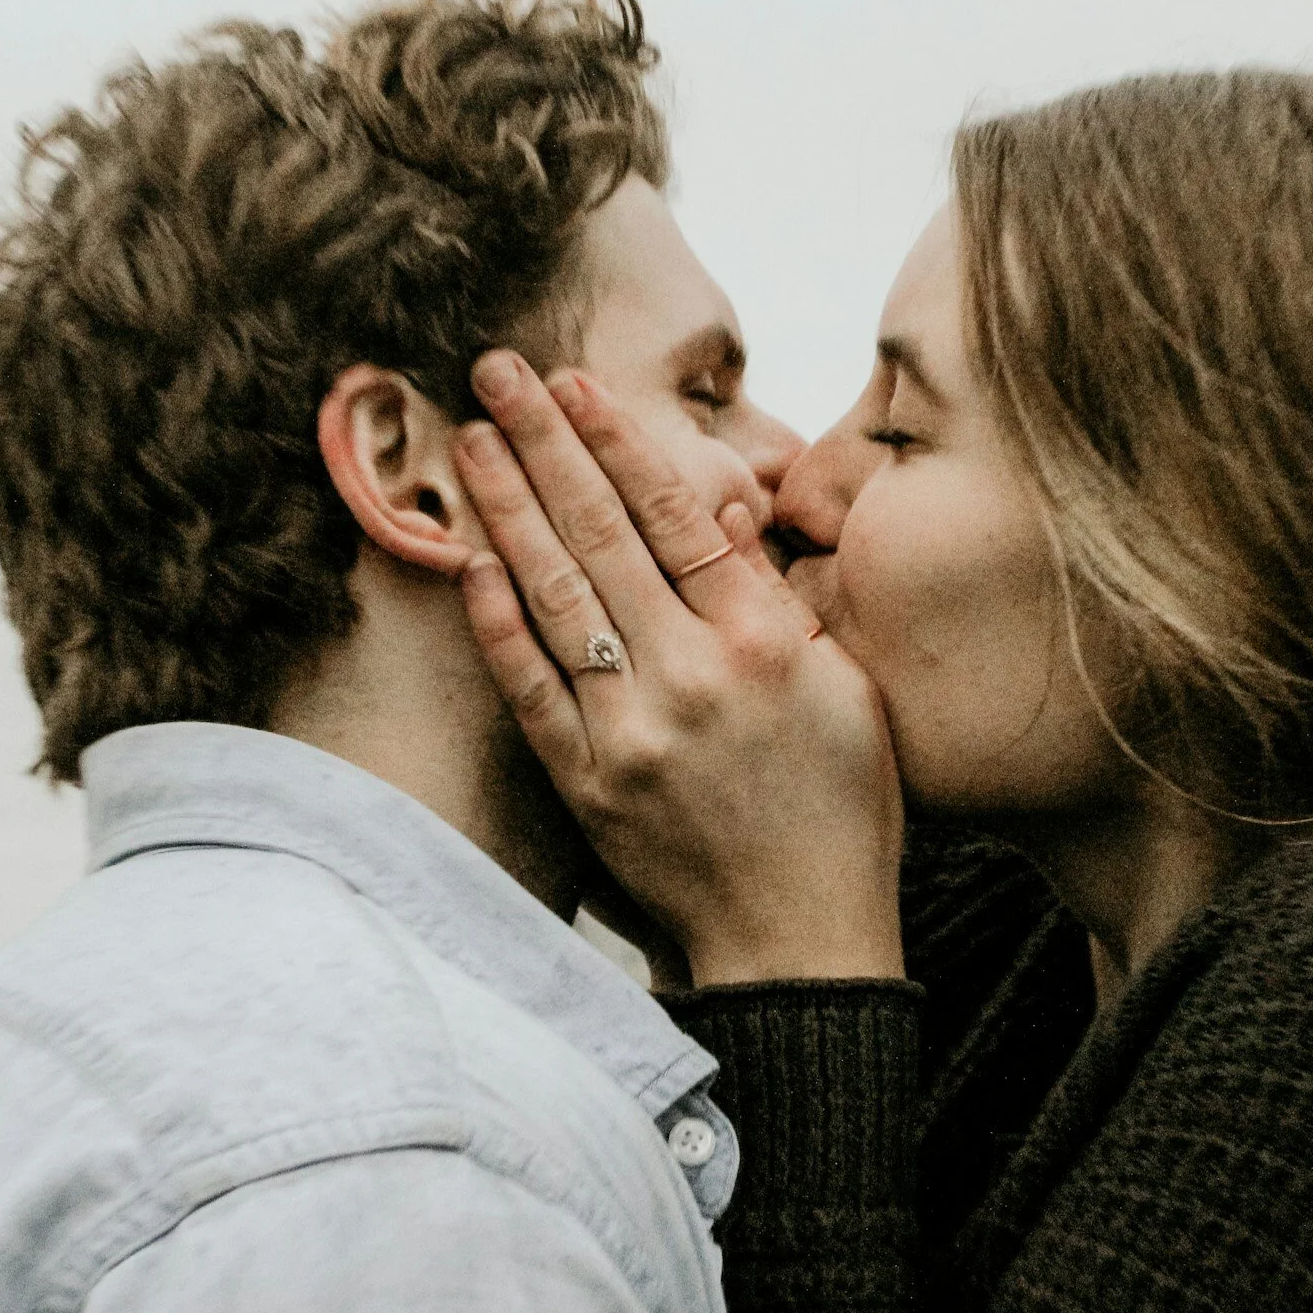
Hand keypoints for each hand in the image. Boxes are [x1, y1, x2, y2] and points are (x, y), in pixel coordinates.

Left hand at [454, 350, 904, 987]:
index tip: (577, 384)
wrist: (798, 940)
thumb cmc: (840, 810)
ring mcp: (630, 731)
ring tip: (469, 440)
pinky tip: (467, 555)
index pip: (676, 516)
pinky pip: (528, 684)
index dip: (620, 443)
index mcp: (764, 643)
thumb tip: (726, 506)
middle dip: (543, 443)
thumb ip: (776, 596)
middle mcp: (692, 677)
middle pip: (601, 534)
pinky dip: (496, 618)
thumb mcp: (845, 689)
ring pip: (554, 594)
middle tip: (495, 373)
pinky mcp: (586, 782)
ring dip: (505, 507)